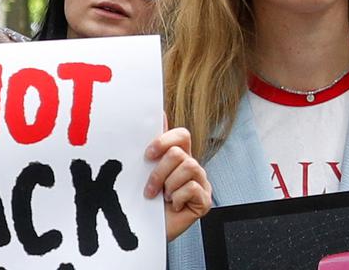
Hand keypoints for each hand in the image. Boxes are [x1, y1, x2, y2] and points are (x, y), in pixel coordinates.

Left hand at [146, 127, 211, 242]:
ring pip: (189, 167)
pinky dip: (178, 198)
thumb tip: (158, 115)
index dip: (165, 140)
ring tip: (163, 198)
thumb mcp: (144, 174)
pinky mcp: (205, 201)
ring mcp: (201, 183)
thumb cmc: (145, 205)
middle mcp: (192, 168)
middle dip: (160, 171)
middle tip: (150, 188)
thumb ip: (153, 148)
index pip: (182, 135)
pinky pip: (193, 188)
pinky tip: (174, 206)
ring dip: (169, 185)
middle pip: (181, 153)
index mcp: (179, 158)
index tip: (148, 154)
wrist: (146, 234)